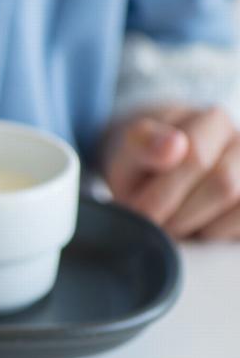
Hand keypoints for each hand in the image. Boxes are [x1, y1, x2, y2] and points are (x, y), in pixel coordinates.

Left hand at [103, 105, 239, 239]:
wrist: (155, 175)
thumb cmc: (142, 162)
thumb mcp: (129, 151)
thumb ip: (143, 145)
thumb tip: (175, 145)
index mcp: (213, 121)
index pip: (195, 158)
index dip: (161, 195)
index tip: (136, 212)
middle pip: (223, 185)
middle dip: (179, 214)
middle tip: (151, 224)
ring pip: (239, 208)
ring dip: (198, 227)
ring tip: (169, 224)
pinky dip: (215, 236)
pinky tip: (194, 229)